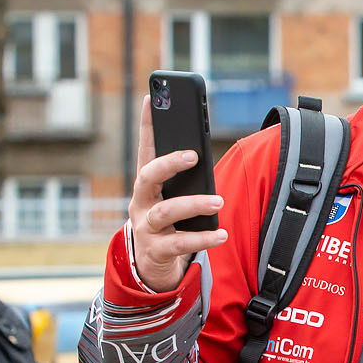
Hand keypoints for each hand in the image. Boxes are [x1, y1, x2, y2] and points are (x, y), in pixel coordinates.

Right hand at [124, 105, 224, 292]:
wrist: (152, 265)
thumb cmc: (169, 222)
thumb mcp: (173, 196)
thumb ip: (184, 177)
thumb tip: (201, 151)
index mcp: (146, 184)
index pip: (145, 148)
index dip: (146, 124)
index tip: (151, 98)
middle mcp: (141, 201)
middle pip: (147, 176)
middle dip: (169, 163)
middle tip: (194, 155)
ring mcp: (145, 226)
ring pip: (165, 211)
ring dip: (193, 204)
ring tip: (218, 201)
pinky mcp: (156, 250)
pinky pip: (180, 244)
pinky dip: (202, 238)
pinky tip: (221, 234)